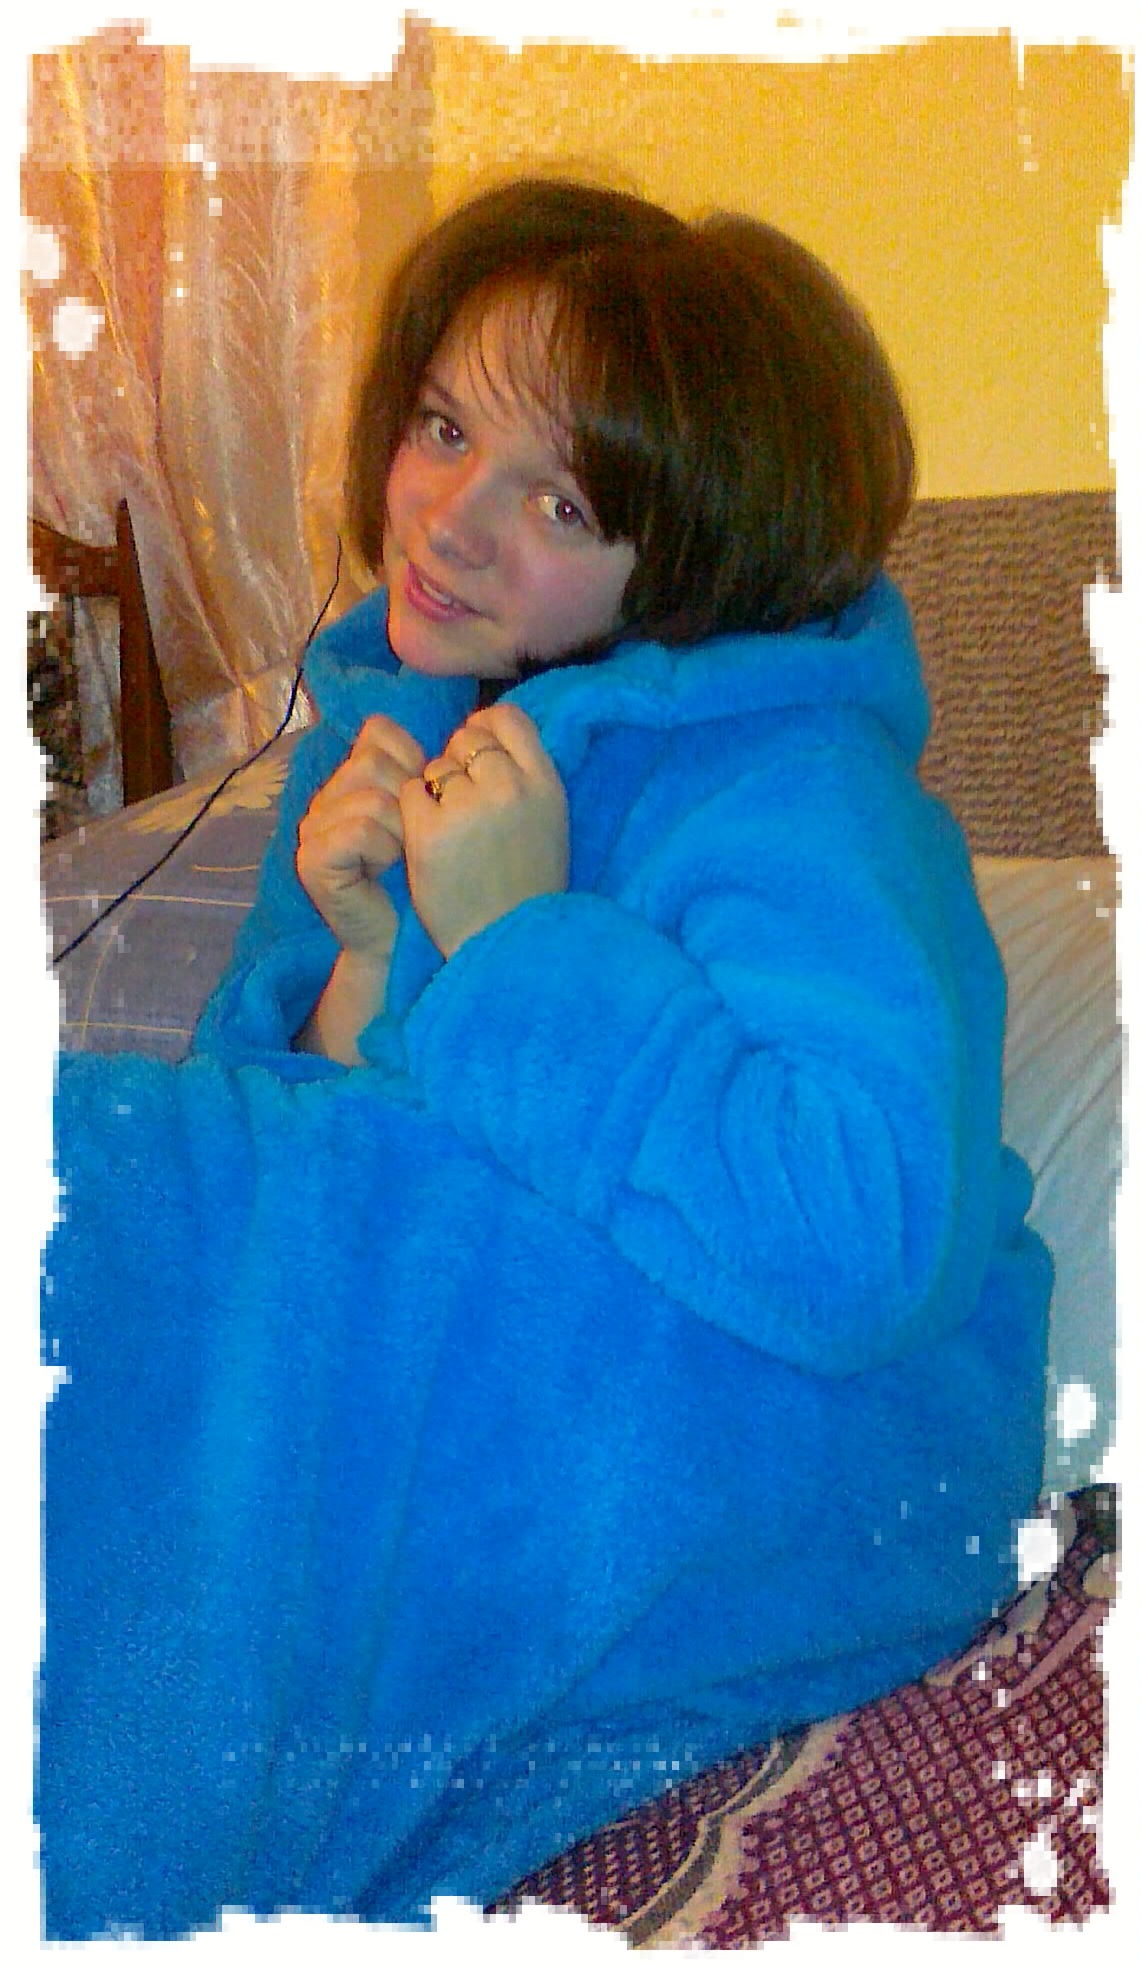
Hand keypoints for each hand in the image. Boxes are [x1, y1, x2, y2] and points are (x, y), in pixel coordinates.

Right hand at [296, 715, 425, 959]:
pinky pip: (360, 829)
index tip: (424, 804)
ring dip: (399, 831)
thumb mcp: (427, 815)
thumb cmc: (423, 880)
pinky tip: (385, 870)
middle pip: (371, 762)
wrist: (401, 940)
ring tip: (400, 858)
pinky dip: (384, 849)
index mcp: (349, 778)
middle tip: (411, 840)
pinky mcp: (310, 859)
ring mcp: (311, 827)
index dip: (412, 762)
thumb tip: (449, 738)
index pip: (377, 732)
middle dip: (408, 801)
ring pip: (370, 797)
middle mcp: (323, 797)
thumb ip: (421, 771)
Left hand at [400, 704, 568, 957]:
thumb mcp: (549, 822)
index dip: (486, 728)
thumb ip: (525, 776)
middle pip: (467, 739)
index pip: (508, 719)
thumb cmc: (527, 886)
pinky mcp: (430, 832)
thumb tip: (487, 729)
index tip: (476, 754)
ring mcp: (469, 808)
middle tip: (462, 806)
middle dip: (458, 765)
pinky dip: (412, 814)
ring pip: (435, 767)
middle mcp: (510, 788)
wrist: (505, 940)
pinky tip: (429, 842)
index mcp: (546, 783)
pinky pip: (409, 794)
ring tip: (452, 833)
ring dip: (435, 792)